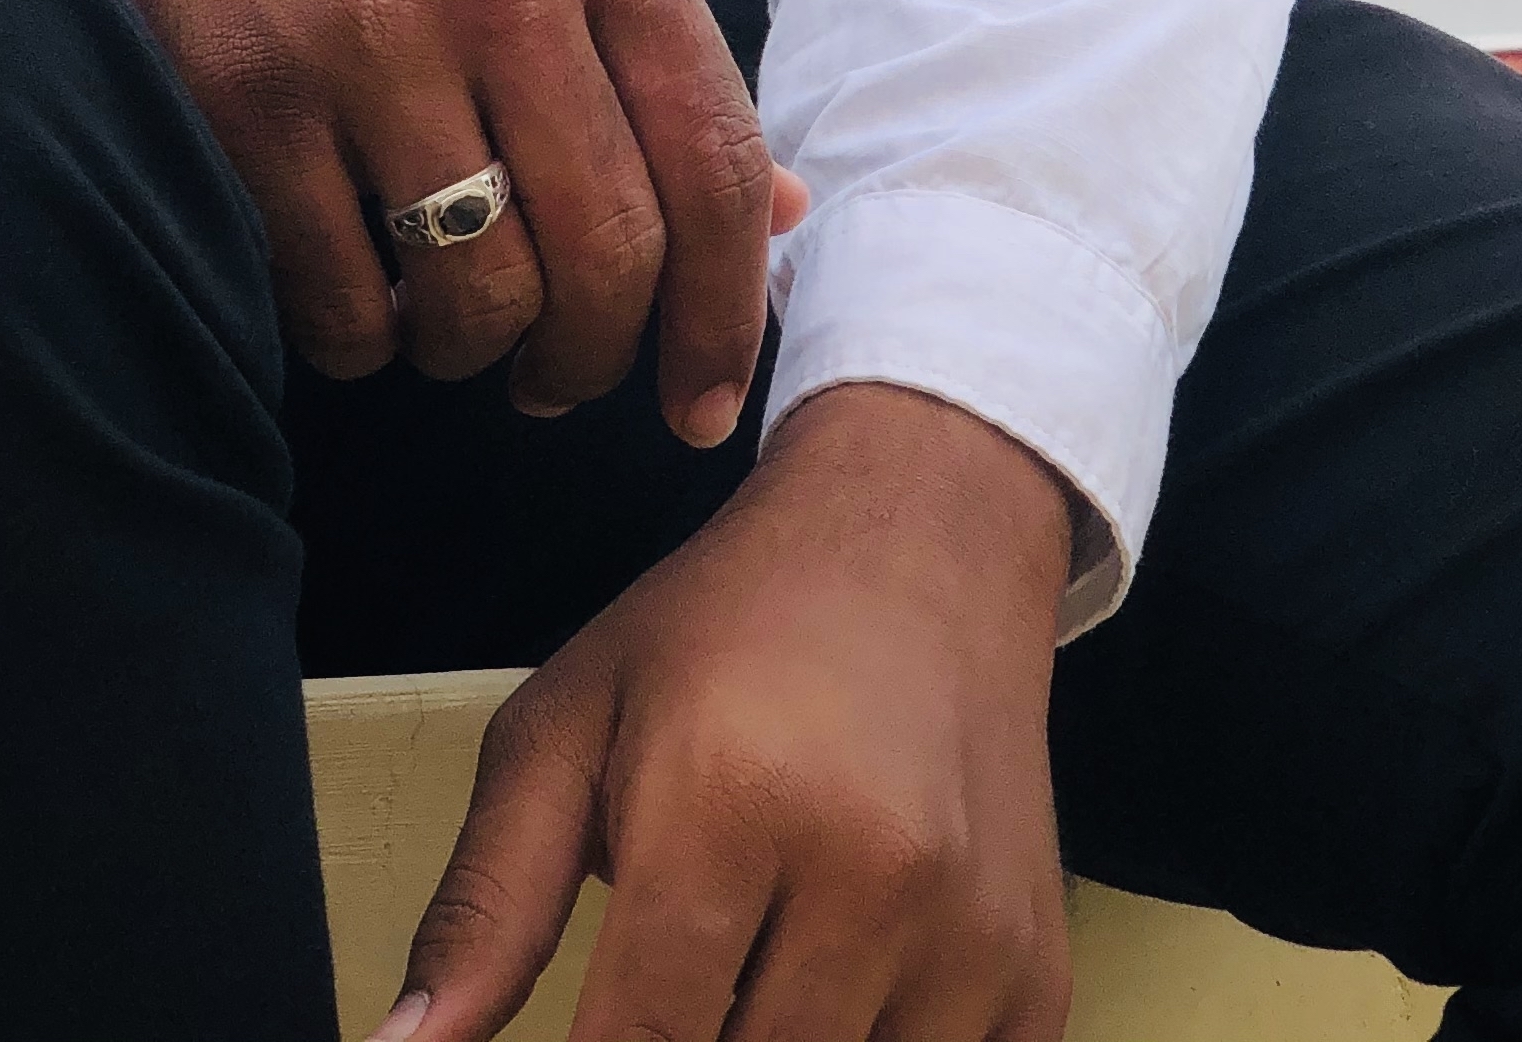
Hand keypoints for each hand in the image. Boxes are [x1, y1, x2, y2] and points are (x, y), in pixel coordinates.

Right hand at [26, 0, 799, 427]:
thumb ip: (670, 63)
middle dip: (594, 358)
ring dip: (476, 351)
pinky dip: (366, 339)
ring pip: (481, 291)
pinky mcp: (253, 95)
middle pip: (608, 248)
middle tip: (561, 377)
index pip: (714, 159)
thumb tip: (784, 220)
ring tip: (456, 326)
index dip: (727, 311)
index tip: (706, 403)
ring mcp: (370, 34)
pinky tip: (368, 297)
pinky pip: (343, 299)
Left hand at [384, 383, 1076, 1041]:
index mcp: (728, 797)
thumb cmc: (732, 625)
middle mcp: (870, 870)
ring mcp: (971, 932)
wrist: (925, 534)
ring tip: (749, 965)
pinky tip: (838, 987)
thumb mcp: (572, 721)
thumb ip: (482, 904)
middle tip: (671, 977)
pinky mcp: (1039, 974)